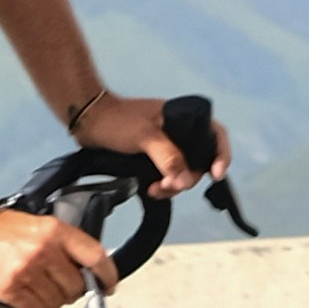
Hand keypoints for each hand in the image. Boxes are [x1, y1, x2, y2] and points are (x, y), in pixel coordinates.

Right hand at [0, 194, 111, 307]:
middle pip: (77, 287)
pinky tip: (26, 299)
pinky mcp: (11, 289)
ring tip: (35, 289)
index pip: (96, 256)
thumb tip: (85, 270)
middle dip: (71, 292)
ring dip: (51, 302)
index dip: (108, 276)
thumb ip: (61, 245)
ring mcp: (27, 271)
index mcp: (54, 230)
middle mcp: (44, 250)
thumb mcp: (35, 225)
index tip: (108, 286)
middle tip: (56, 286)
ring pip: (58, 303)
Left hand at [71, 91, 233, 190]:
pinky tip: (151, 189)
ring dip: (174, 184)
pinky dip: (163, 184)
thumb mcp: (145, 137)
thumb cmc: (116, 121)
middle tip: (169, 187)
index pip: (215, 134)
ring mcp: (167, 145)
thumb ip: (168, 157)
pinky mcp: (154, 157)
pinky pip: (168, 175)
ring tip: (155, 190)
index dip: (221, 155)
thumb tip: (184, 181)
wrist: (87, 121)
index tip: (214, 175)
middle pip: (199, 160)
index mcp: (182, 118)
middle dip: (188, 177)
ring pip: (183, 171)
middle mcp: (178, 131)